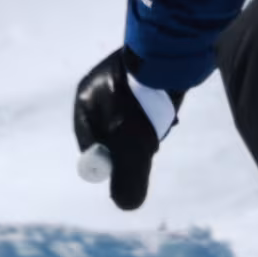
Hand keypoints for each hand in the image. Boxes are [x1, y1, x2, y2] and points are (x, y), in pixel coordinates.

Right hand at [72, 46, 180, 212]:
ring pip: (131, 118)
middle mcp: (96, 88)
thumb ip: (128, 178)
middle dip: (134, 143)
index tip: (136, 157)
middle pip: (113, 133)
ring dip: (148, 127)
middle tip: (152, 142)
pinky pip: (145, 101)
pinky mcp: (141, 71)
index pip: (93, 147)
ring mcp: (119, 78)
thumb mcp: (133, 147)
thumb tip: (126, 206)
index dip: (115, 160)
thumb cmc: (144, 100)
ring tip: (164, 119)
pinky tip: (171, 106)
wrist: (173, 50)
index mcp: (84, 102)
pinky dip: (157, 109)